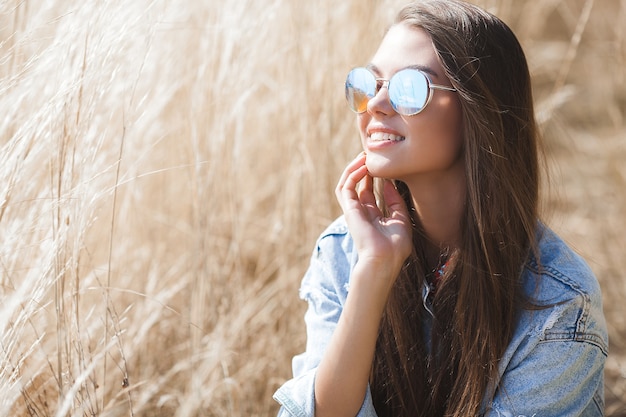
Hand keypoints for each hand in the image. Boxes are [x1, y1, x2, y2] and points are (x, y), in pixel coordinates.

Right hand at [335, 152, 412, 278]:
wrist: (385, 259)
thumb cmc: (395, 245)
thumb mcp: (401, 219)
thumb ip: (394, 201)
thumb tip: (389, 182)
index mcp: (372, 216)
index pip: (368, 192)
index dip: (372, 177)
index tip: (381, 165)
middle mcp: (360, 212)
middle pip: (356, 185)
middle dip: (361, 168)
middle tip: (369, 154)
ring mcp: (353, 210)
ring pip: (347, 184)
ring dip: (354, 168)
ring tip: (363, 156)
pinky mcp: (349, 209)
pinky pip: (346, 187)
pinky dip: (352, 175)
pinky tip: (363, 166)